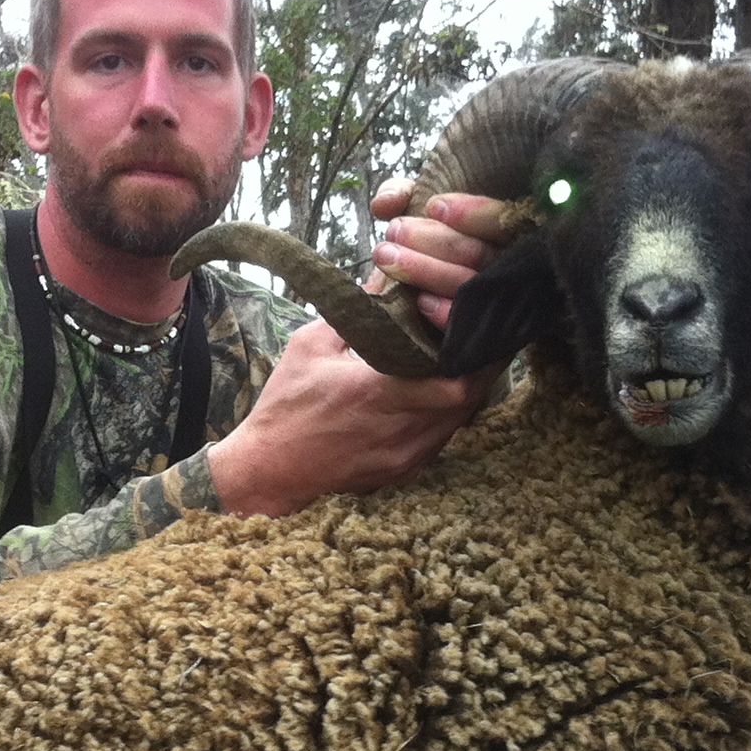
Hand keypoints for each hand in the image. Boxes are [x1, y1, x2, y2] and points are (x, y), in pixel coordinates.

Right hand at [207, 318, 499, 517]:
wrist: (269, 470)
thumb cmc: (285, 406)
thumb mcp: (309, 346)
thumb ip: (353, 312)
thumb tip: (383, 279)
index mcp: (377, 393)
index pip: (455, 381)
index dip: (477, 353)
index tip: (478, 325)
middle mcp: (400, 429)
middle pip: (470, 399)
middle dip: (480, 367)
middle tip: (482, 337)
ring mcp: (406, 455)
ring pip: (460, 419)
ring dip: (467, 389)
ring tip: (466, 358)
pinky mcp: (404, 470)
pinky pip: (442, 436)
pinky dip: (448, 412)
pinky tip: (441, 391)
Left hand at [368, 178, 511, 329]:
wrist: (416, 295)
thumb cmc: (426, 241)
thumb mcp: (416, 207)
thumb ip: (403, 195)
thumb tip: (383, 204)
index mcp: (499, 233)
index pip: (500, 221)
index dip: (473, 214)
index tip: (433, 206)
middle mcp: (503, 267)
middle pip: (479, 254)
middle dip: (435, 241)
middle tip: (394, 230)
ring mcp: (492, 302)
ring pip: (468, 286)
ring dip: (426, 271)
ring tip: (384, 255)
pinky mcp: (477, 332)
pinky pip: (466, 325)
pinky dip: (446, 313)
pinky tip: (421, 302)